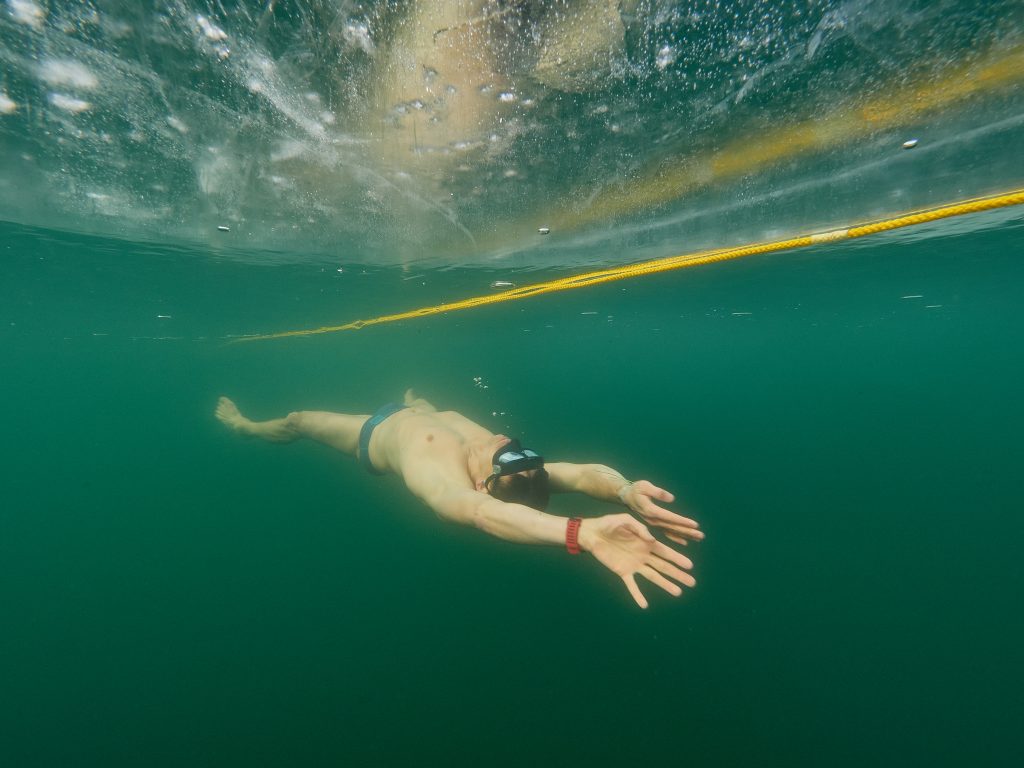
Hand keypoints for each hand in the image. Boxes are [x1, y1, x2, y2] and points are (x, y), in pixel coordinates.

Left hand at [579, 514, 695, 608]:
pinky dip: (637, 595)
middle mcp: (644, 555)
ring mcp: (634, 565)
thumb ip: (638, 528)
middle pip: (664, 566)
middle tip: (692, 582)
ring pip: (653, 577)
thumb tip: (651, 540)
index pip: (665, 552)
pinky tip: (644, 605)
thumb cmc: (609, 523)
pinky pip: (631, 585)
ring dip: (665, 584)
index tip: (690, 565)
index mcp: (646, 542)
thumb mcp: (624, 520)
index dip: (677, 559)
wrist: (592, 533)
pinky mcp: (622, 571)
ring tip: (678, 592)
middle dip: (678, 574)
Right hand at [620, 480, 703, 545]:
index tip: (695, 524)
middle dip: (687, 531)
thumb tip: (671, 498)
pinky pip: (667, 533)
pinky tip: (685, 542)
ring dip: (685, 535)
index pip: (669, 518)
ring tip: (698, 538)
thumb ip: (657, 492)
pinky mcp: (655, 524)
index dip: (682, 521)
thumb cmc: (636, 490)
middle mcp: (653, 520)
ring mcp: (654, 524)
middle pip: (673, 527)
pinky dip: (676, 537)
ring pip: (671, 532)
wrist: (626, 497)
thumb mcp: (644, 486)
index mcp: (651, 511)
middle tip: (701, 535)